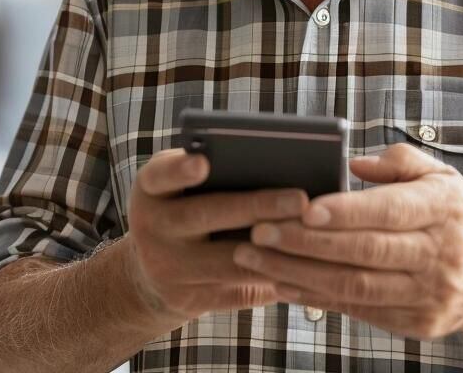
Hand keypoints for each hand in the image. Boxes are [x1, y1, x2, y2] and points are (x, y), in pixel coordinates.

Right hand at [122, 148, 310, 323]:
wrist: (150, 275)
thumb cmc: (181, 211)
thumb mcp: (178, 189)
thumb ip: (210, 173)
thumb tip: (274, 163)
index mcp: (150, 190)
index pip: (160, 176)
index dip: (179, 170)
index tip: (203, 163)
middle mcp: (151, 228)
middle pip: (205, 216)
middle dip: (255, 207)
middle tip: (300, 198)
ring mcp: (168, 269)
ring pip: (228, 260)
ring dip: (273, 249)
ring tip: (313, 233)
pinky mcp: (190, 300)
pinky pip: (238, 292)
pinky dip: (273, 279)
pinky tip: (304, 267)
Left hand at [232, 143, 462, 339]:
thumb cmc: (455, 216)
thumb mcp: (440, 176)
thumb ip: (397, 161)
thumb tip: (351, 160)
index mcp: (443, 209)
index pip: (389, 211)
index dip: (345, 211)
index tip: (302, 208)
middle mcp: (440, 254)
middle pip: (365, 251)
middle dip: (305, 243)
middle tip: (257, 231)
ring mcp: (430, 294)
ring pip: (355, 286)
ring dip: (297, 273)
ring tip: (253, 258)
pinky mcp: (418, 323)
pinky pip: (358, 310)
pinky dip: (315, 297)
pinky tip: (280, 282)